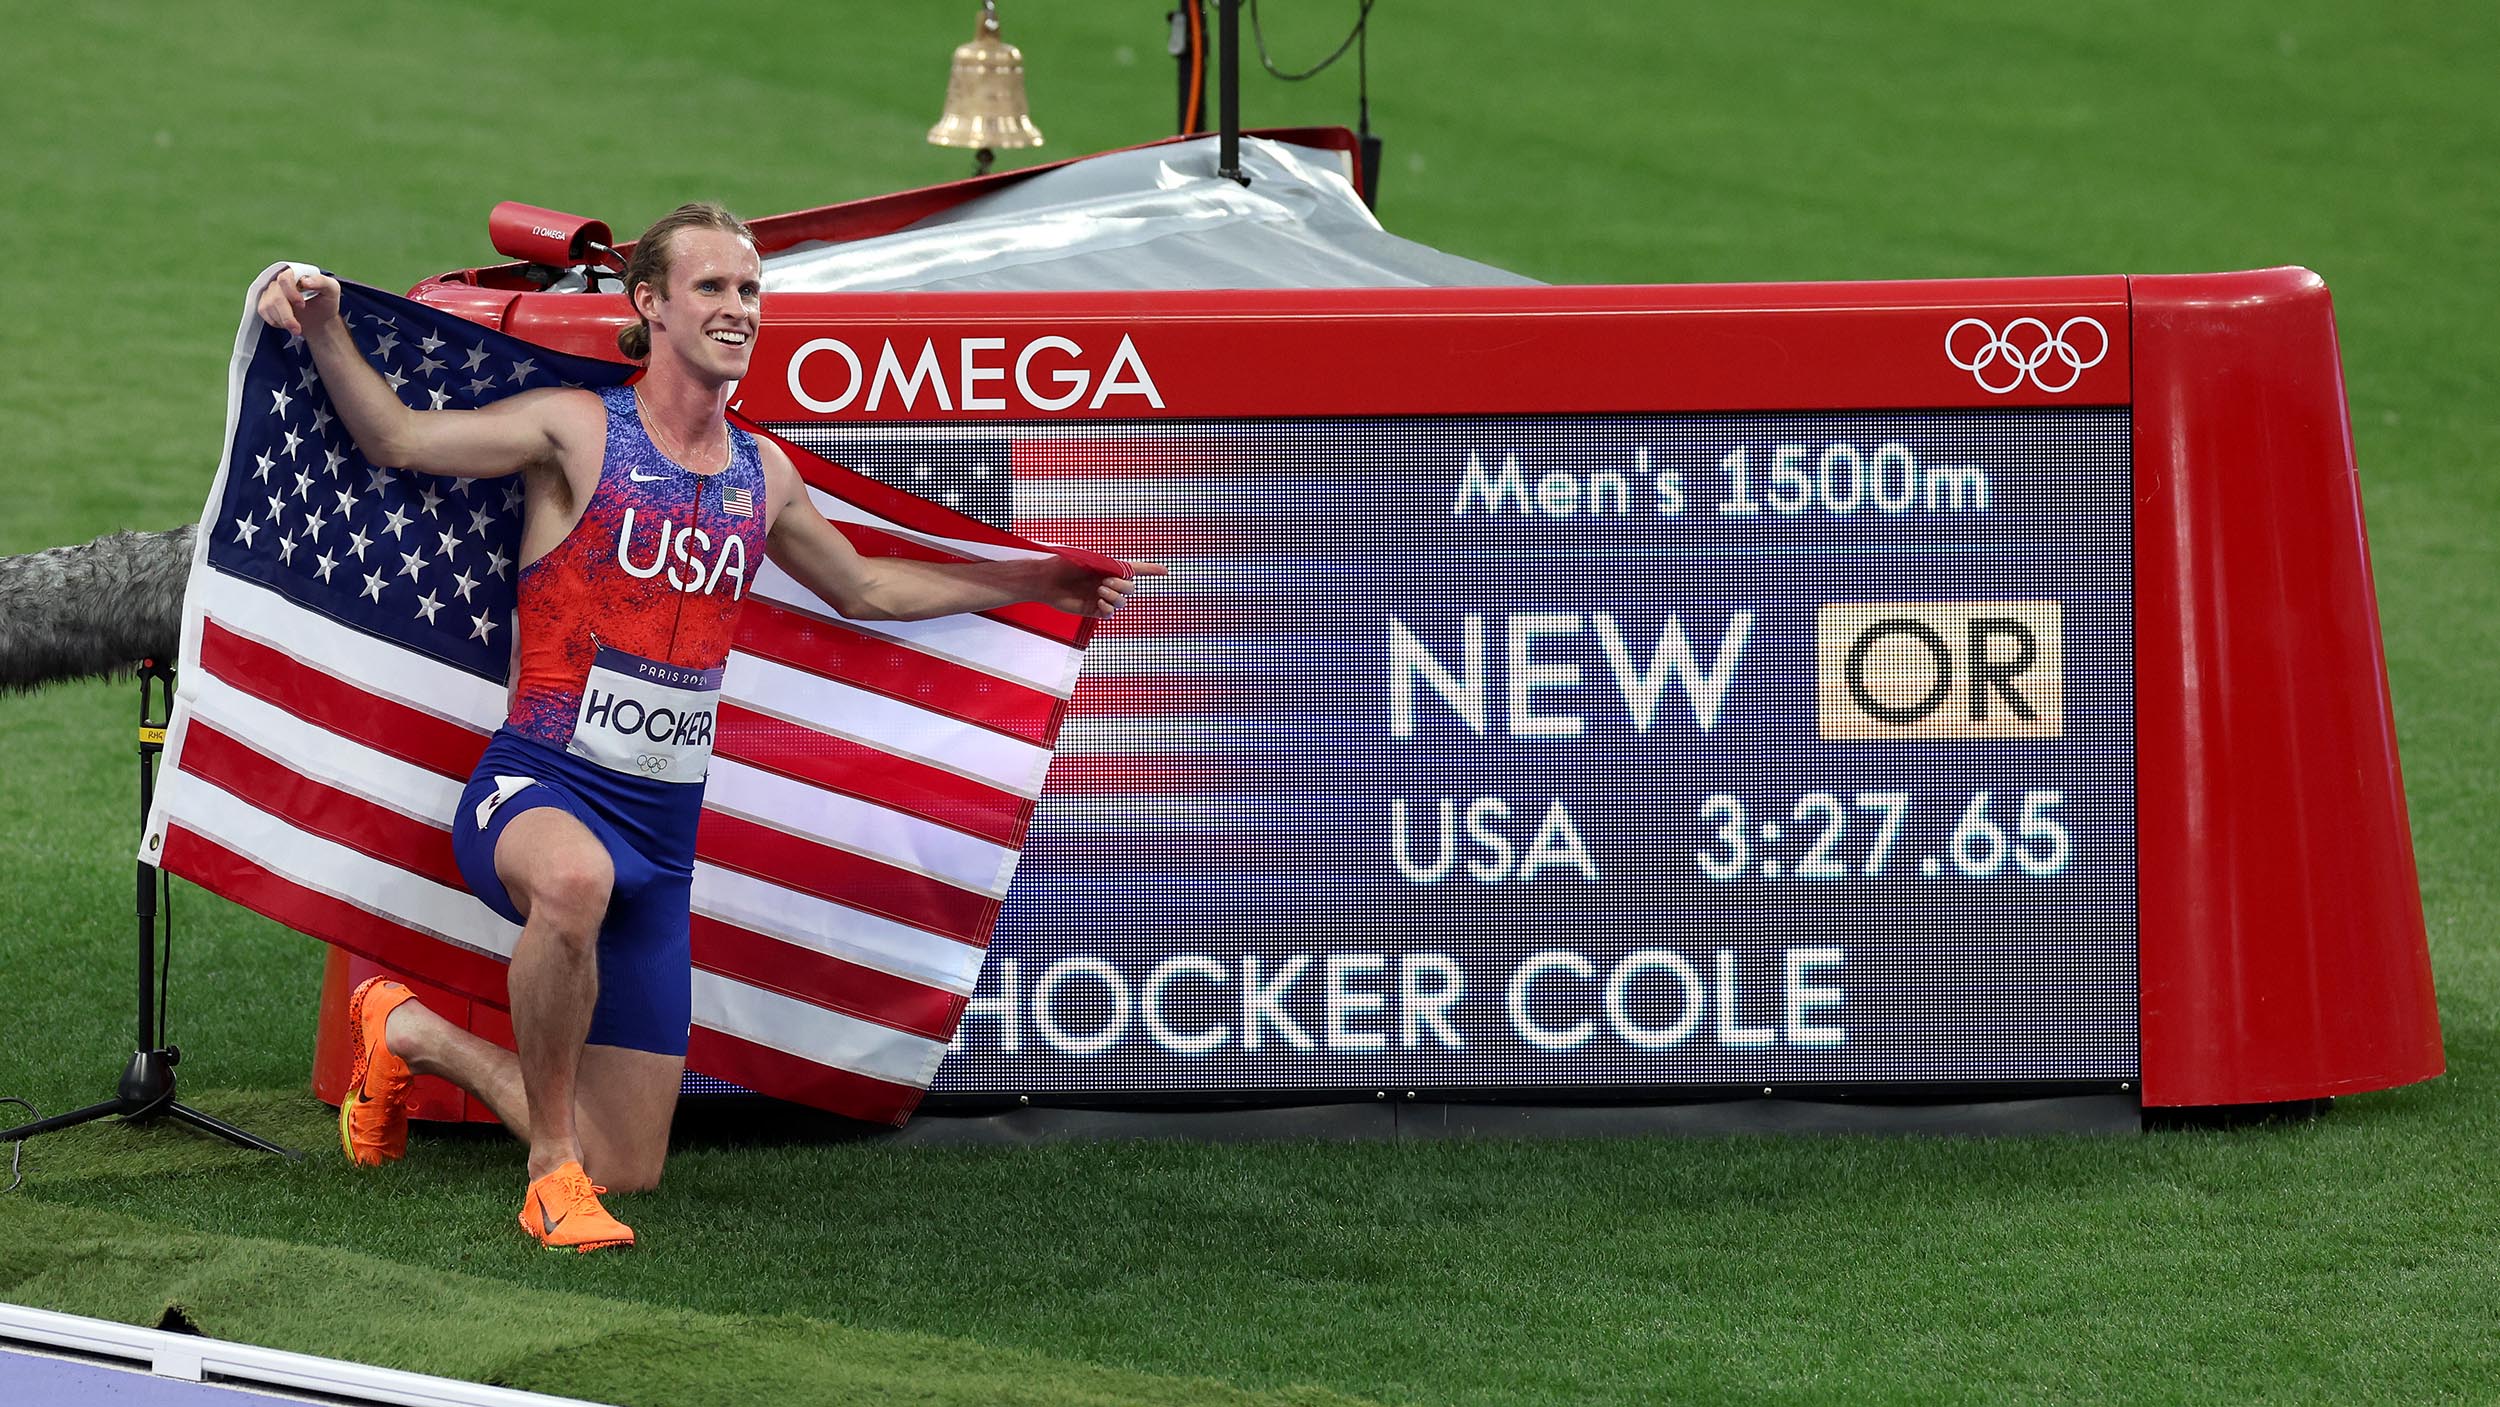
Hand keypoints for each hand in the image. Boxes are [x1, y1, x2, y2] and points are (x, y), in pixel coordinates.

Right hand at [256, 264, 340, 336]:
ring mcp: (270, 291)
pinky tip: (287, 324)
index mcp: (295, 273)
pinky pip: (263, 312)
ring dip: (283, 321)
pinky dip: (276, 322)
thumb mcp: (332, 289)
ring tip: (297, 329)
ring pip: (268, 306)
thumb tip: (305, 281)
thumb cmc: (326, 301)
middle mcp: (279, 280)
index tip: (302, 305)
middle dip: (287, 315)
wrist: (320, 319)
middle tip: (298, 329)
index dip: (291, 292)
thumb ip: (322, 281)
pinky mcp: (265, 303)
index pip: (285, 278)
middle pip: (276, 296)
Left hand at [1048, 554, 1166, 618]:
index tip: (1165, 571)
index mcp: (1109, 567)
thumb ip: (1105, 562)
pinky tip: (1100, 603)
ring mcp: (1101, 597)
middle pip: (1130, 589)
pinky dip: (1109, 609)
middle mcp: (1107, 582)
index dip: (1150, 570)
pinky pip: (1110, 613)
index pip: (1135, 568)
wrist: (1045, 579)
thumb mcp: (1086, 556)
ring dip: (1115, 596)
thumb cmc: (1062, 563)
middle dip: (1123, 586)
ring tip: (1100, 591)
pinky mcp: (1093, 610)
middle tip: (1105, 582)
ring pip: (1122, 602)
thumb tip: (1122, 569)